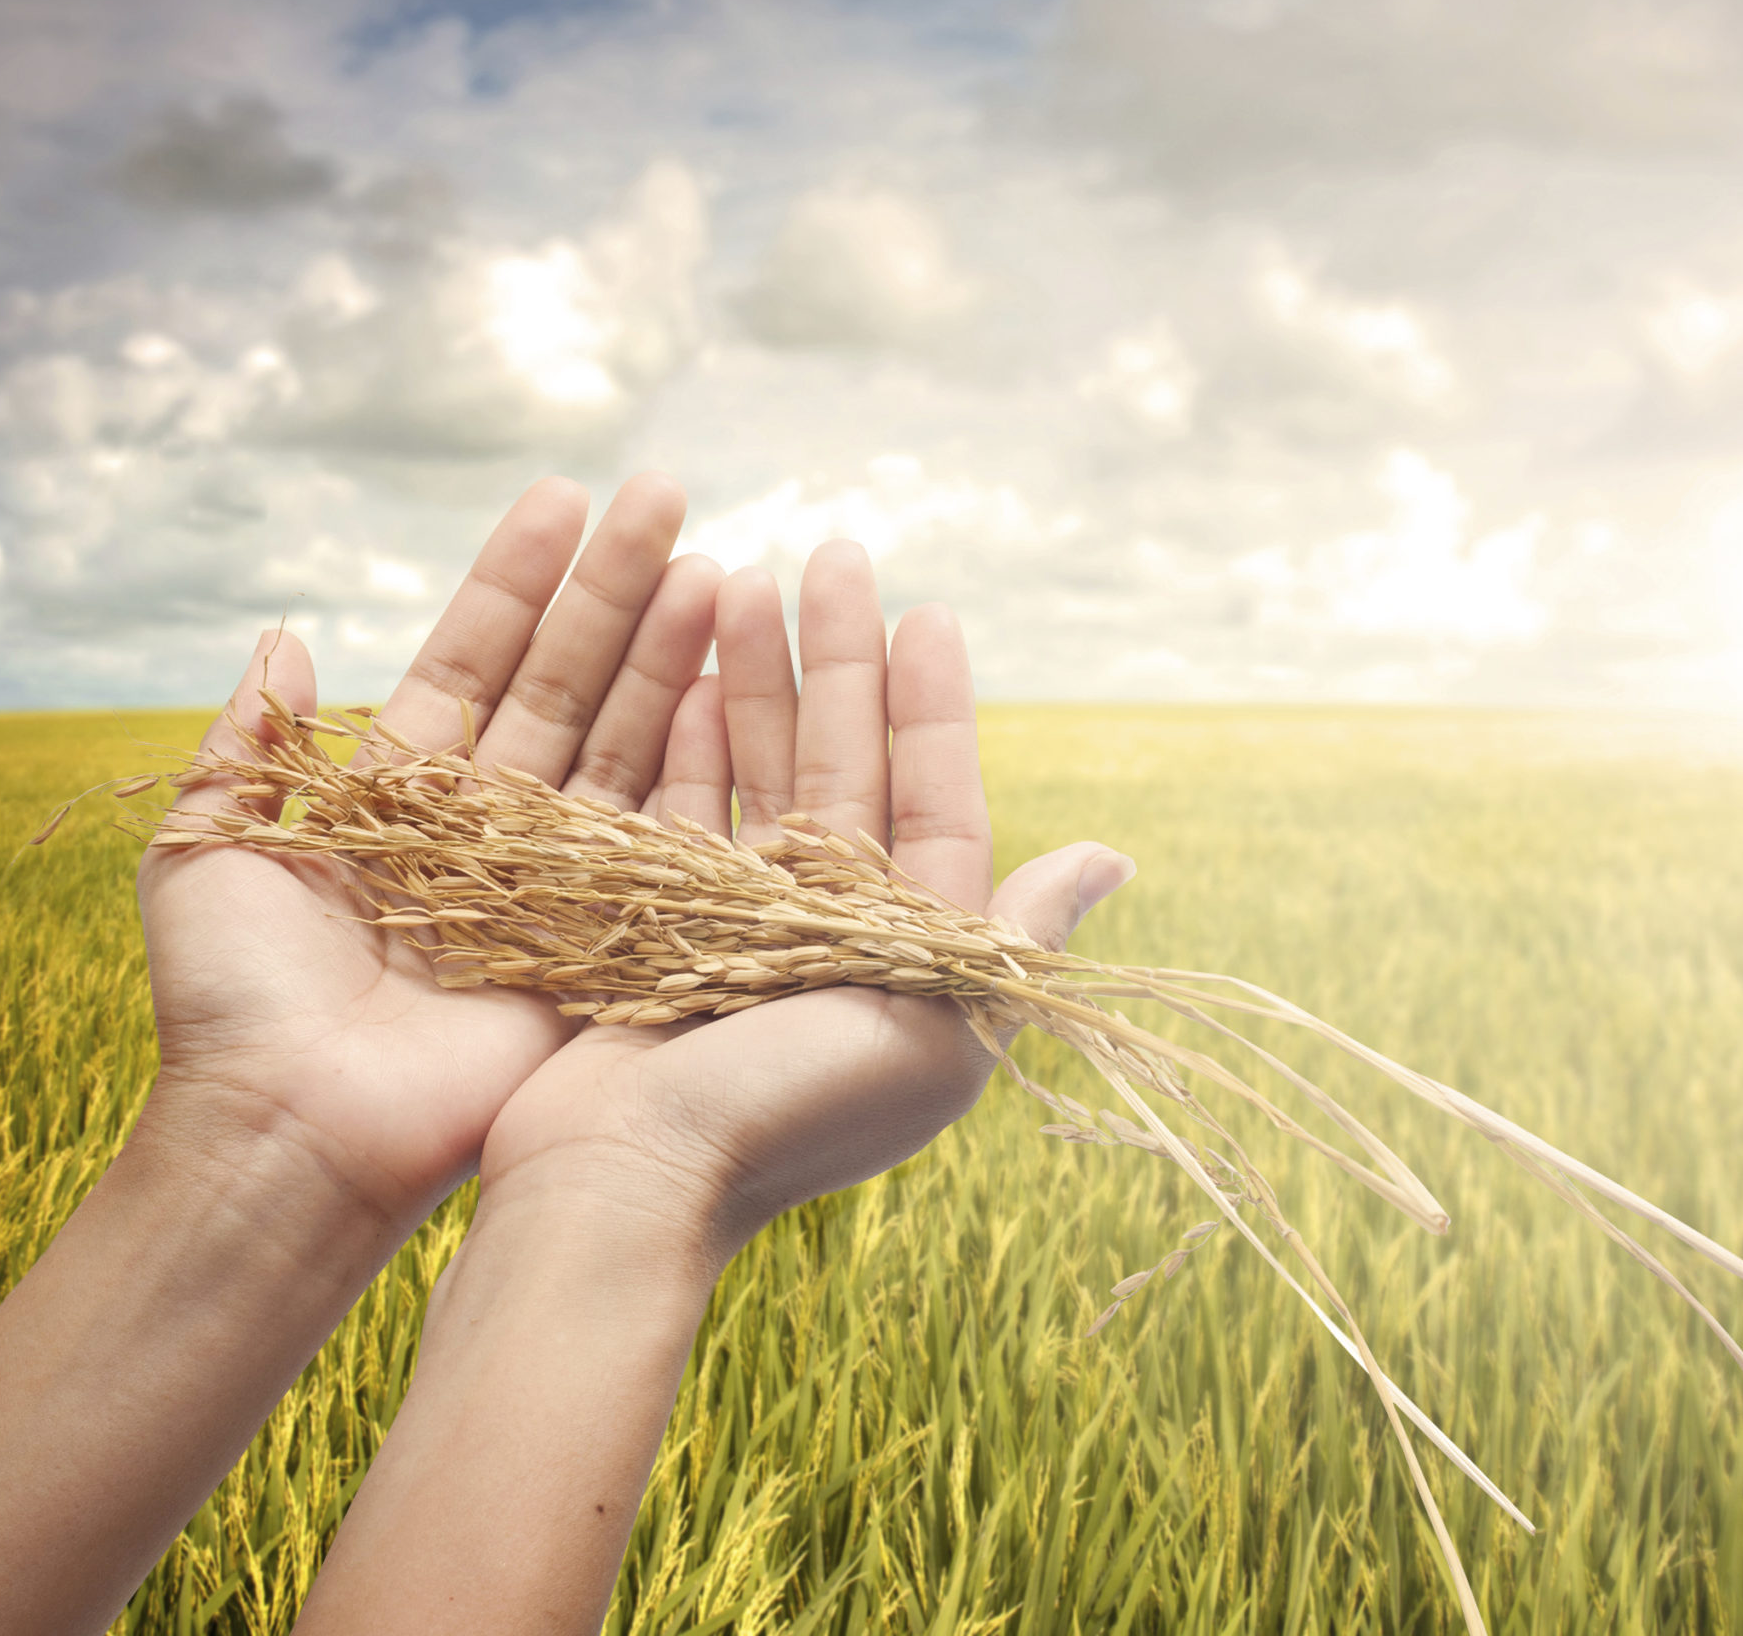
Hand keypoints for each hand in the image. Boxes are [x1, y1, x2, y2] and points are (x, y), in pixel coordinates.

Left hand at [138, 473, 722, 1230]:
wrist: (292, 1129)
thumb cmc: (232, 1002)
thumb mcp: (204, 848)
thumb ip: (248, 743)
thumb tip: (283, 633)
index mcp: (402, 797)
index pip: (472, 661)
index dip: (516, 581)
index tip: (563, 496)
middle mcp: (489, 825)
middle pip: (564, 683)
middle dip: (614, 589)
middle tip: (666, 495)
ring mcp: (554, 877)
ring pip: (621, 738)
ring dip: (666, 649)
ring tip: (711, 561)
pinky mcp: (604, 934)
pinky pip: (656, 827)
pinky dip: (691, 750)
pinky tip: (726, 674)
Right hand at [474, 538, 1135, 1270]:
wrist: (626, 1187)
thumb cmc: (790, 1113)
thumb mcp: (934, 1027)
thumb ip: (1015, 935)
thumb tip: (1116, 856)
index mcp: (909, 957)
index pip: (934, 800)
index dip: (932, 706)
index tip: (928, 611)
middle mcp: (829, 934)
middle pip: (844, 766)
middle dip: (839, 659)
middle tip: (834, 554)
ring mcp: (737, 924)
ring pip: (760, 770)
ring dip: (761, 675)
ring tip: (749, 575)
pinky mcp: (653, 922)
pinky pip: (680, 805)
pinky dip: (692, 735)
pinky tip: (697, 662)